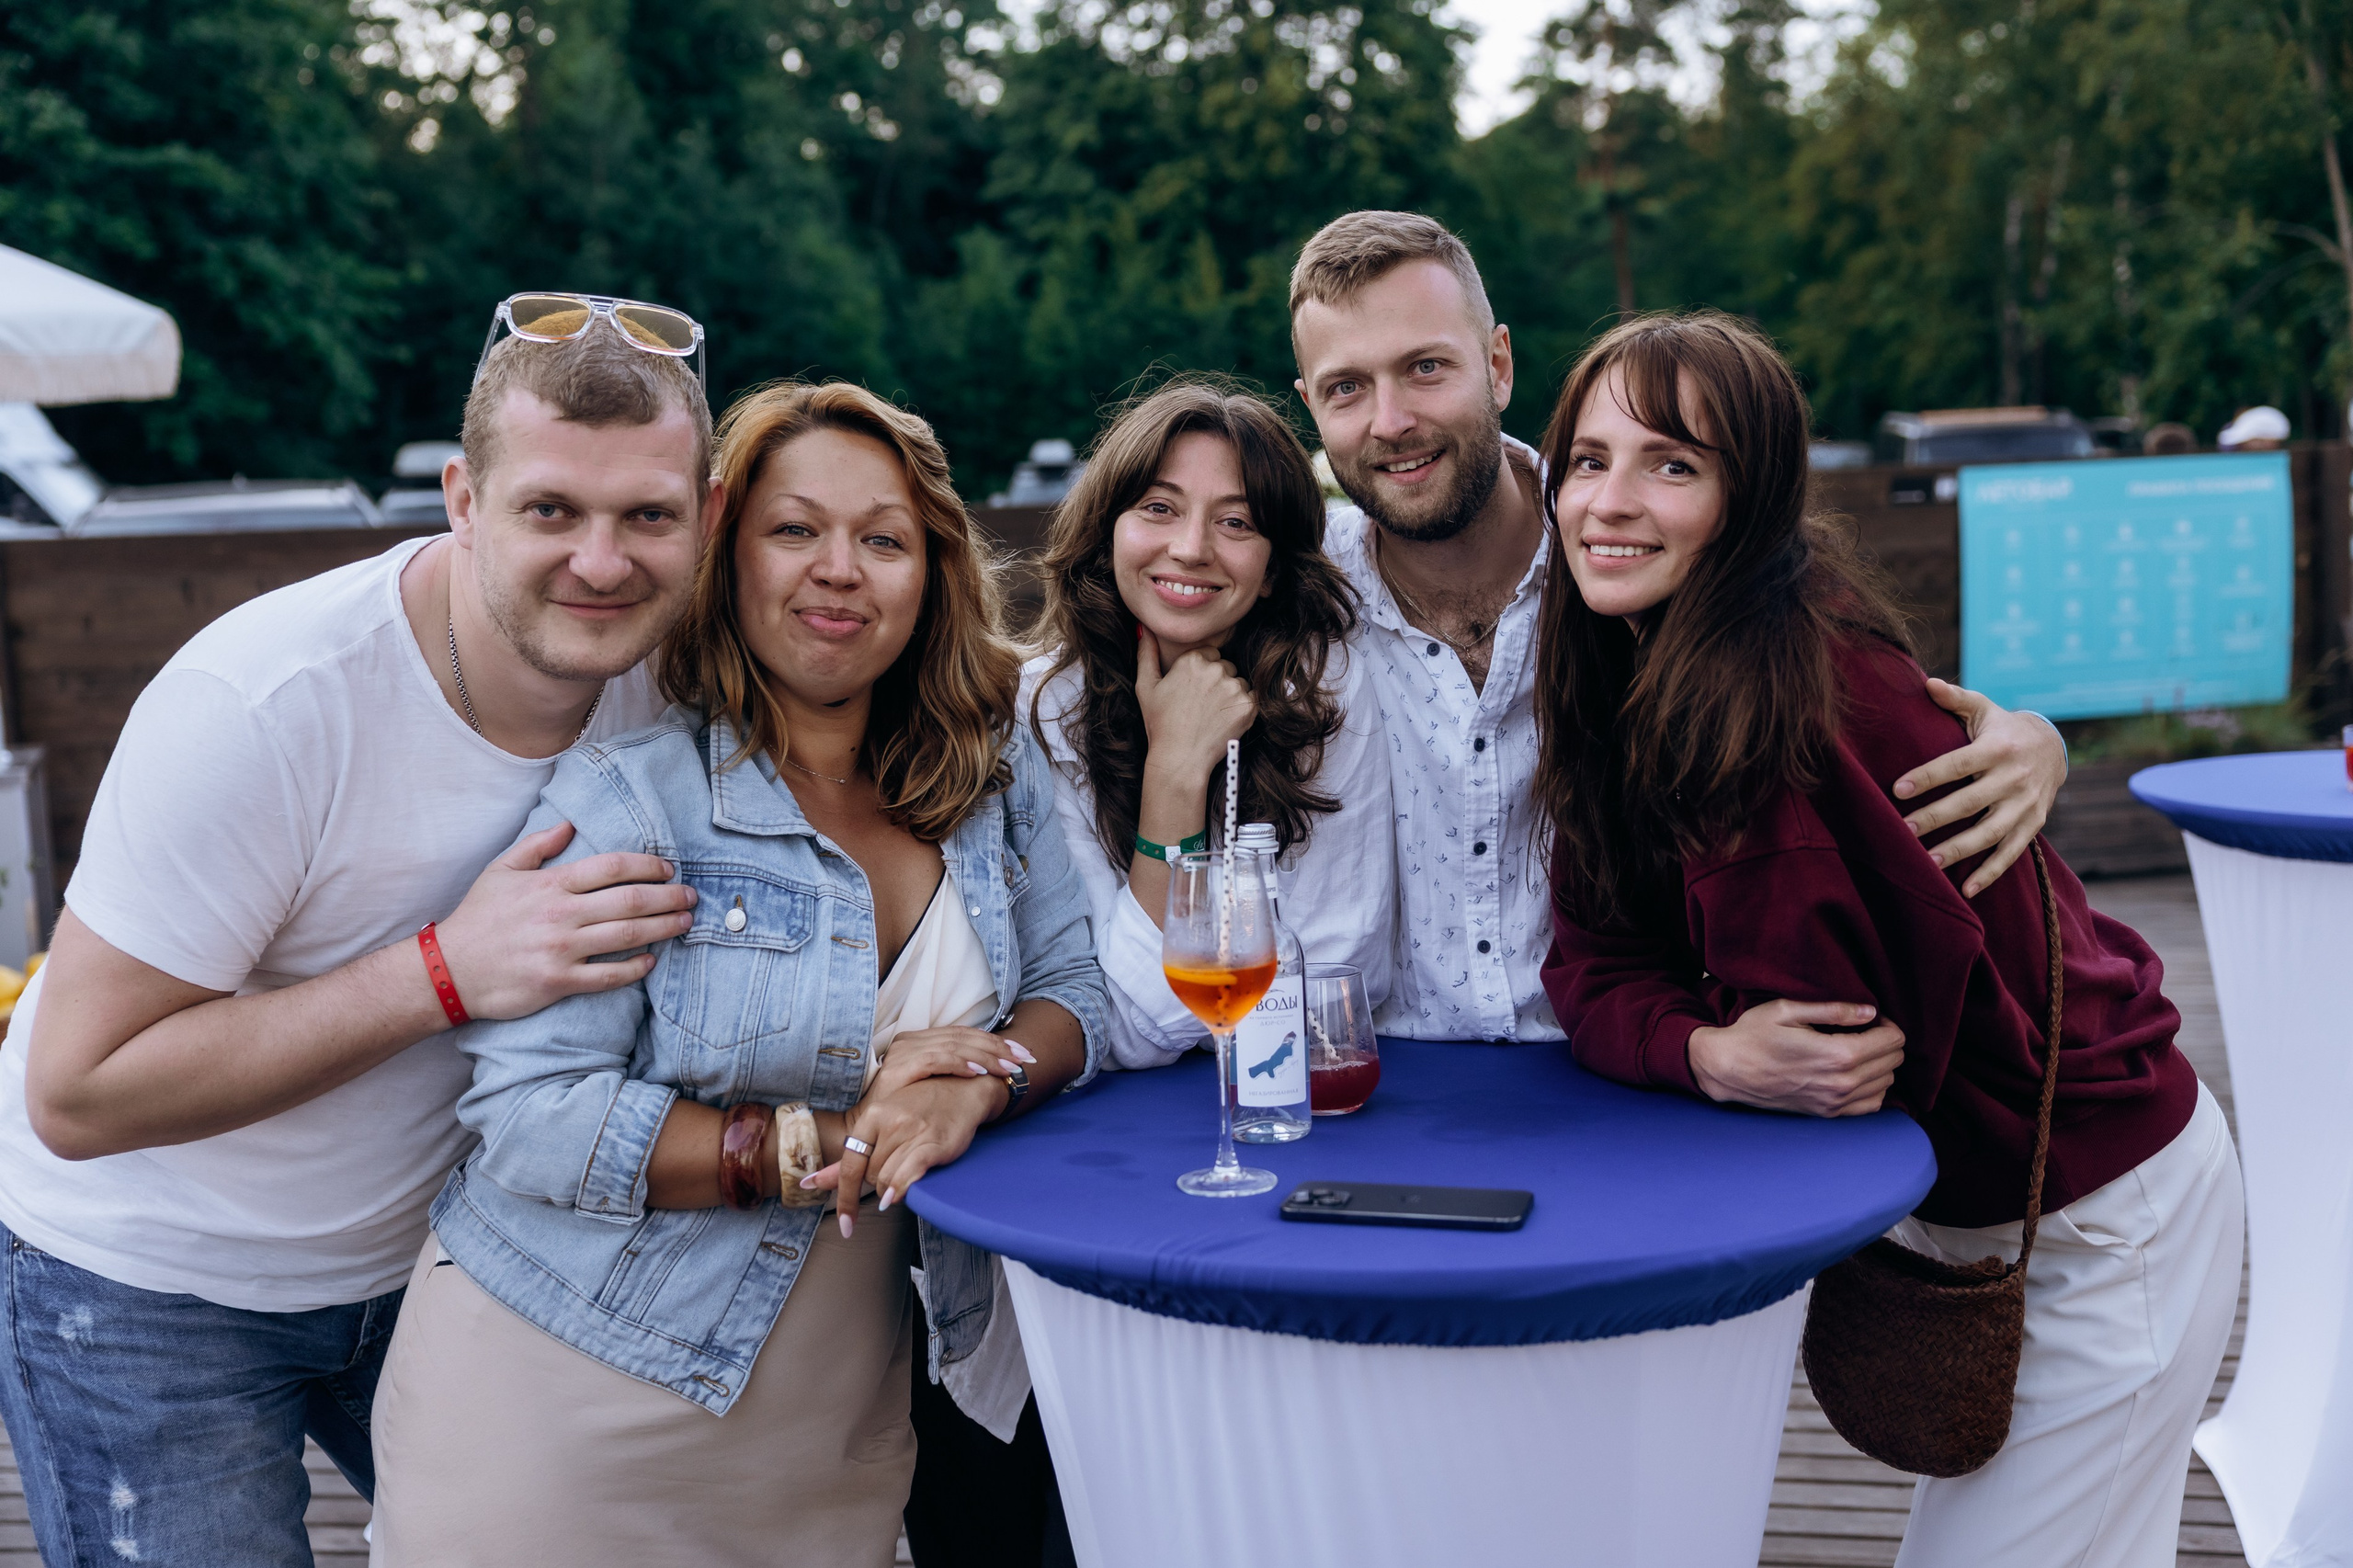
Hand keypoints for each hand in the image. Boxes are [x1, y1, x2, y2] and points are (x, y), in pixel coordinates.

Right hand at [432, 822, 698, 1020]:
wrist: (448, 969)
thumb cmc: (477, 918)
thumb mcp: (500, 871)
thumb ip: (537, 845)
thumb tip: (568, 824)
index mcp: (550, 884)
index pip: (610, 867)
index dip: (647, 865)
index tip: (668, 868)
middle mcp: (560, 914)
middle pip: (628, 901)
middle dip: (667, 897)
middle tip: (691, 897)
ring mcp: (560, 949)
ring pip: (625, 936)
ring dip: (662, 928)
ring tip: (685, 923)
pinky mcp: (558, 982)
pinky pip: (607, 976)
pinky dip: (634, 969)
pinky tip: (652, 961)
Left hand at [805, 1072, 1003, 1235]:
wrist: (963, 1090)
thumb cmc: (920, 1109)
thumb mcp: (882, 1125)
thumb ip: (849, 1158)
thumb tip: (810, 1182)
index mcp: (872, 1117)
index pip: (849, 1164)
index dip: (844, 1198)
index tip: (846, 1225)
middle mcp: (889, 1123)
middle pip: (870, 1176)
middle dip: (878, 1185)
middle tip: (895, 1174)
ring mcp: (912, 1132)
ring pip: (887, 1180)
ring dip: (892, 1191)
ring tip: (907, 1177)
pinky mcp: (934, 1143)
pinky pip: (908, 1175)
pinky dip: (900, 1190)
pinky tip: (899, 1197)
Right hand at [867, 1026, 1033, 1099]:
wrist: (869, 1127)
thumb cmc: (905, 1108)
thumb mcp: (933, 1084)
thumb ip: (956, 1070)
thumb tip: (995, 1064)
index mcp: (921, 1039)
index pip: (964, 1033)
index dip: (995, 1040)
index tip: (1022, 1052)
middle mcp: (911, 1040)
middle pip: (963, 1036)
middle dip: (997, 1047)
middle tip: (1023, 1059)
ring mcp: (903, 1052)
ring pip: (953, 1046)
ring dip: (984, 1056)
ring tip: (1007, 1067)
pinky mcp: (898, 1069)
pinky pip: (936, 1060)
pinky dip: (959, 1064)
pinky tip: (979, 1072)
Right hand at [1135, 629, 1255, 783]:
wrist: (1180, 758)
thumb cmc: (1160, 724)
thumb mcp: (1146, 687)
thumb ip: (1147, 654)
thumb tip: (1146, 629)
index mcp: (1192, 660)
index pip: (1209, 654)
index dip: (1202, 674)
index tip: (1193, 692)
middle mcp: (1215, 669)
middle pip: (1226, 666)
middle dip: (1218, 682)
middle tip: (1202, 706)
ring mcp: (1234, 687)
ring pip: (1239, 682)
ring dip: (1231, 694)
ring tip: (1213, 715)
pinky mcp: (1248, 704)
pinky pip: (1252, 697)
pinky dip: (1243, 707)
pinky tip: (1226, 720)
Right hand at [1687, 999, 1903, 1117]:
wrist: (1727, 1069)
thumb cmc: (1753, 1034)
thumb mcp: (1788, 1009)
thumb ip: (1834, 1010)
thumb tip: (1870, 1011)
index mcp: (1837, 1054)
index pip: (1892, 1041)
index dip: (1887, 1024)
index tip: (1870, 1018)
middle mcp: (1842, 1083)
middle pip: (1894, 1062)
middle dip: (1886, 1042)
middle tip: (1865, 1031)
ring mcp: (1835, 1102)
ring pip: (1886, 1083)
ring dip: (1881, 1065)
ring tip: (1859, 1050)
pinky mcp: (1827, 1113)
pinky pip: (1871, 1104)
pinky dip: (1873, 1088)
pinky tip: (1855, 1073)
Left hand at [1894, 680, 2067, 896]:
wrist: (2053, 746)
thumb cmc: (2002, 728)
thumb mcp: (1983, 709)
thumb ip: (1955, 699)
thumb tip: (1925, 683)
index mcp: (1997, 748)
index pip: (1956, 764)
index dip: (1927, 776)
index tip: (1897, 789)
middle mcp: (2014, 778)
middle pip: (1969, 802)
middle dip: (1935, 818)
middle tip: (1902, 831)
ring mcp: (2025, 804)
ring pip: (1990, 833)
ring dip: (1959, 850)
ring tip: (1927, 863)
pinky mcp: (2033, 823)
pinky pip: (2012, 852)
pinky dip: (1991, 872)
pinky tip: (1967, 890)